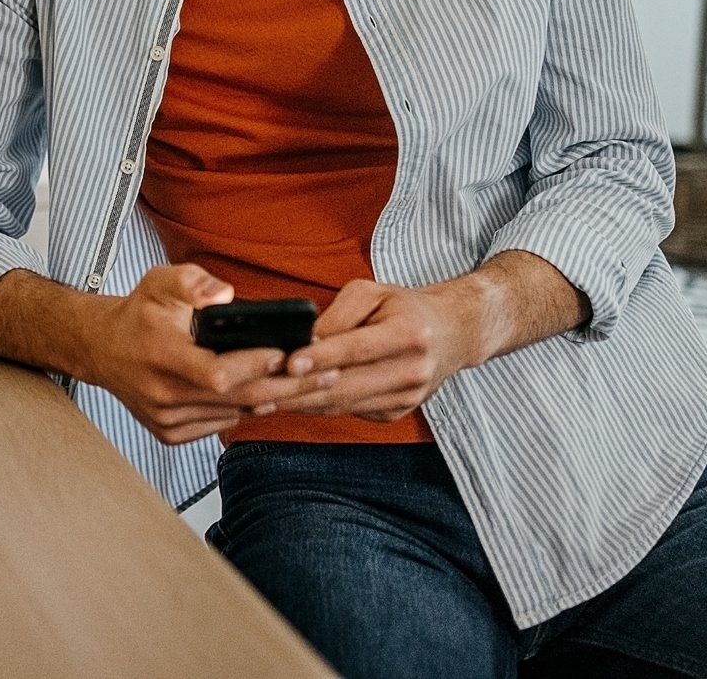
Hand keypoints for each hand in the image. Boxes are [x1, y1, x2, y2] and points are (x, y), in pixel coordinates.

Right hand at [79, 264, 317, 444]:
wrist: (103, 349)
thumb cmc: (140, 313)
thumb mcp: (160, 281)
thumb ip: (194, 282)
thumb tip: (226, 295)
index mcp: (160, 354)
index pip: (217, 373)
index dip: (256, 366)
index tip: (289, 352)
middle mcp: (162, 393)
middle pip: (237, 399)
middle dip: (288, 385)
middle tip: (328, 373)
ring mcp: (166, 419)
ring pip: (233, 414)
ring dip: (275, 399)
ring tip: (315, 383)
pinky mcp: (170, 433)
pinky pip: (221, 424)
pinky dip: (248, 409)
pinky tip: (272, 395)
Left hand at [277, 278, 483, 421]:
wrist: (452, 334)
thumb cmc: (404, 307)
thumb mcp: (372, 292)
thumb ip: (337, 314)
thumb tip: (301, 338)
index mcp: (410, 334)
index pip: (358, 348)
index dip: (322, 357)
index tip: (289, 361)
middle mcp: (412, 371)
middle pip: (346, 384)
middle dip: (297, 388)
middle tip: (255, 388)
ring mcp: (406, 398)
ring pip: (343, 404)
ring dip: (298, 403)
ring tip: (258, 400)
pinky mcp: (396, 413)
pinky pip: (348, 411)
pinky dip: (315, 407)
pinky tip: (284, 403)